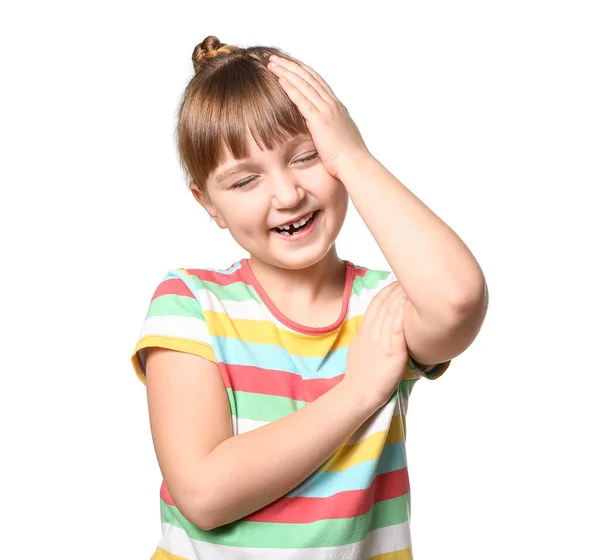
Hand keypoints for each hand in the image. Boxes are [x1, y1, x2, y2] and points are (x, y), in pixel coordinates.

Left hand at [267, 54, 371, 179]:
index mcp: (337, 107)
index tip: (290, 64)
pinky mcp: (320, 121)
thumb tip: (326, 130)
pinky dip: (291, 88)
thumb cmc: (348, 158)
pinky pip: (302, 100)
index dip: (303, 70)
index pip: (318, 82)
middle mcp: (332, 104)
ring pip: (304, 84)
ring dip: (287, 72)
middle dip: (291, 66)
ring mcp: (327, 111)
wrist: (355, 164)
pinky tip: (280, 79)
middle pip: (309, 78)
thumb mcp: (340, 137)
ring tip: (272, 63)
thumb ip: (332, 128)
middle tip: (276, 58)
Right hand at [343, 281, 409, 410]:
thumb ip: (369, 335)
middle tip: (410, 277)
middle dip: (397, 289)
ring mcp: (382, 343)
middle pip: (385, 304)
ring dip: (402, 298)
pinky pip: (397, 331)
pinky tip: (409, 306)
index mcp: (364, 331)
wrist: (359, 393)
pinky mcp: (393, 354)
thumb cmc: (360, 374)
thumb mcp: (360, 348)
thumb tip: (379, 325)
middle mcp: (372, 333)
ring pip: (391, 314)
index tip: (397, 282)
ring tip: (414, 286)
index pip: (375, 304)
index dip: (387, 290)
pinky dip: (402, 316)